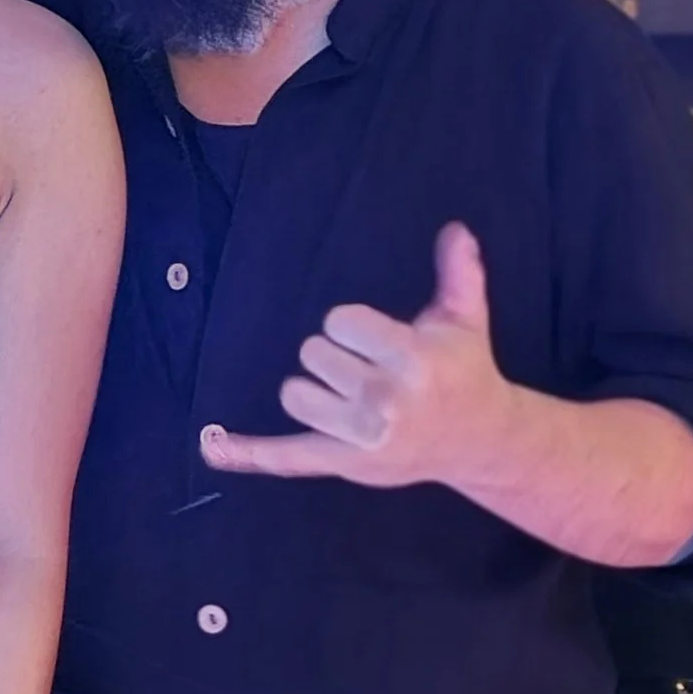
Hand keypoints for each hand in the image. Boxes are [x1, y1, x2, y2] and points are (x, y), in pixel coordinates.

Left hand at [201, 221, 518, 496]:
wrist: (480, 441)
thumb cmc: (464, 371)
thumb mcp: (465, 320)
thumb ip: (458, 273)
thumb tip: (454, 229)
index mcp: (413, 358)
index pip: (339, 321)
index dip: (351, 325)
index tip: (379, 338)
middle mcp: (387, 399)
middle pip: (314, 354)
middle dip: (337, 356)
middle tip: (374, 370)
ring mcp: (363, 437)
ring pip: (295, 394)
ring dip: (314, 391)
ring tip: (351, 396)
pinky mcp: (346, 464)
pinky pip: (287, 456)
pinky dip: (249, 453)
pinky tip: (212, 447)